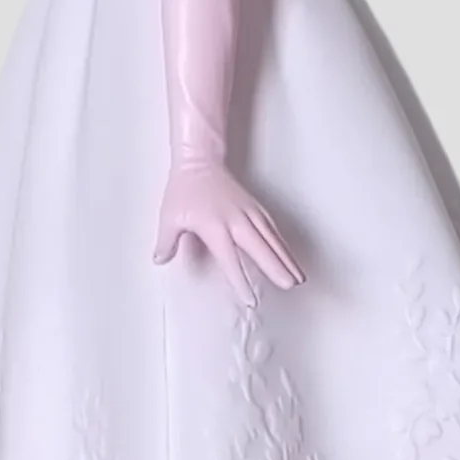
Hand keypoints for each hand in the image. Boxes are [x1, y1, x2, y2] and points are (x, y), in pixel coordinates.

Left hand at [152, 163, 302, 305]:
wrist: (199, 160)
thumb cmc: (185, 187)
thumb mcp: (169, 216)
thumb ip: (166, 241)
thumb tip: (160, 259)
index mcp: (214, 225)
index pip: (230, 259)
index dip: (240, 280)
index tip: (250, 298)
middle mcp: (235, 220)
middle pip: (261, 248)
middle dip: (277, 267)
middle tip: (290, 284)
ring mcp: (248, 212)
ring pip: (272, 239)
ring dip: (286, 258)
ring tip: (299, 276)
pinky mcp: (254, 207)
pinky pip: (272, 228)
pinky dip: (282, 243)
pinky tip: (289, 256)